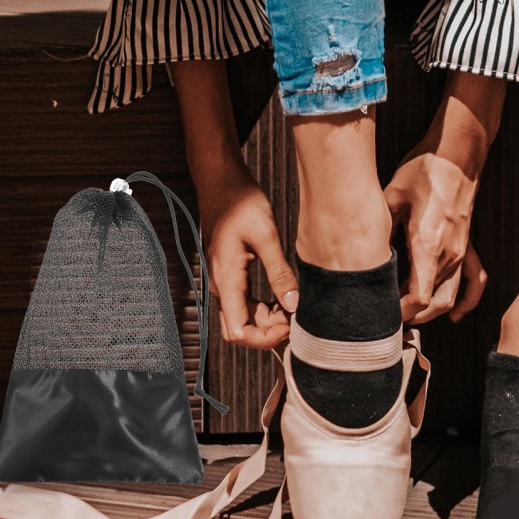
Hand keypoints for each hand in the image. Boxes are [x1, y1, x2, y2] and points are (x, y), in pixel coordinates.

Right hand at [198, 161, 297, 349]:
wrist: (220, 182)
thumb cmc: (241, 202)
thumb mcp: (266, 235)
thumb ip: (279, 272)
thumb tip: (294, 305)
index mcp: (227, 280)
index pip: (238, 332)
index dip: (265, 337)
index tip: (290, 322)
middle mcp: (222, 287)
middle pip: (240, 331)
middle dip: (269, 333)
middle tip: (297, 317)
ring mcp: (224, 283)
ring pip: (243, 319)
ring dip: (268, 321)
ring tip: (295, 306)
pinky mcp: (231, 276)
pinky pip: (245, 305)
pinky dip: (264, 309)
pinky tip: (284, 297)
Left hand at [385, 150, 485, 323]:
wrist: (456, 155)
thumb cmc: (424, 171)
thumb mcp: (391, 196)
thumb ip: (379, 229)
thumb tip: (360, 253)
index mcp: (427, 247)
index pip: (419, 298)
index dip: (401, 312)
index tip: (382, 313)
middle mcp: (448, 256)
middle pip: (433, 304)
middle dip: (410, 316)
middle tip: (385, 316)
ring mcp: (460, 252)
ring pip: (450, 297)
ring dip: (430, 312)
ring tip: (407, 317)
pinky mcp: (466, 245)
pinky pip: (475, 281)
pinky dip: (466, 302)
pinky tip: (455, 315)